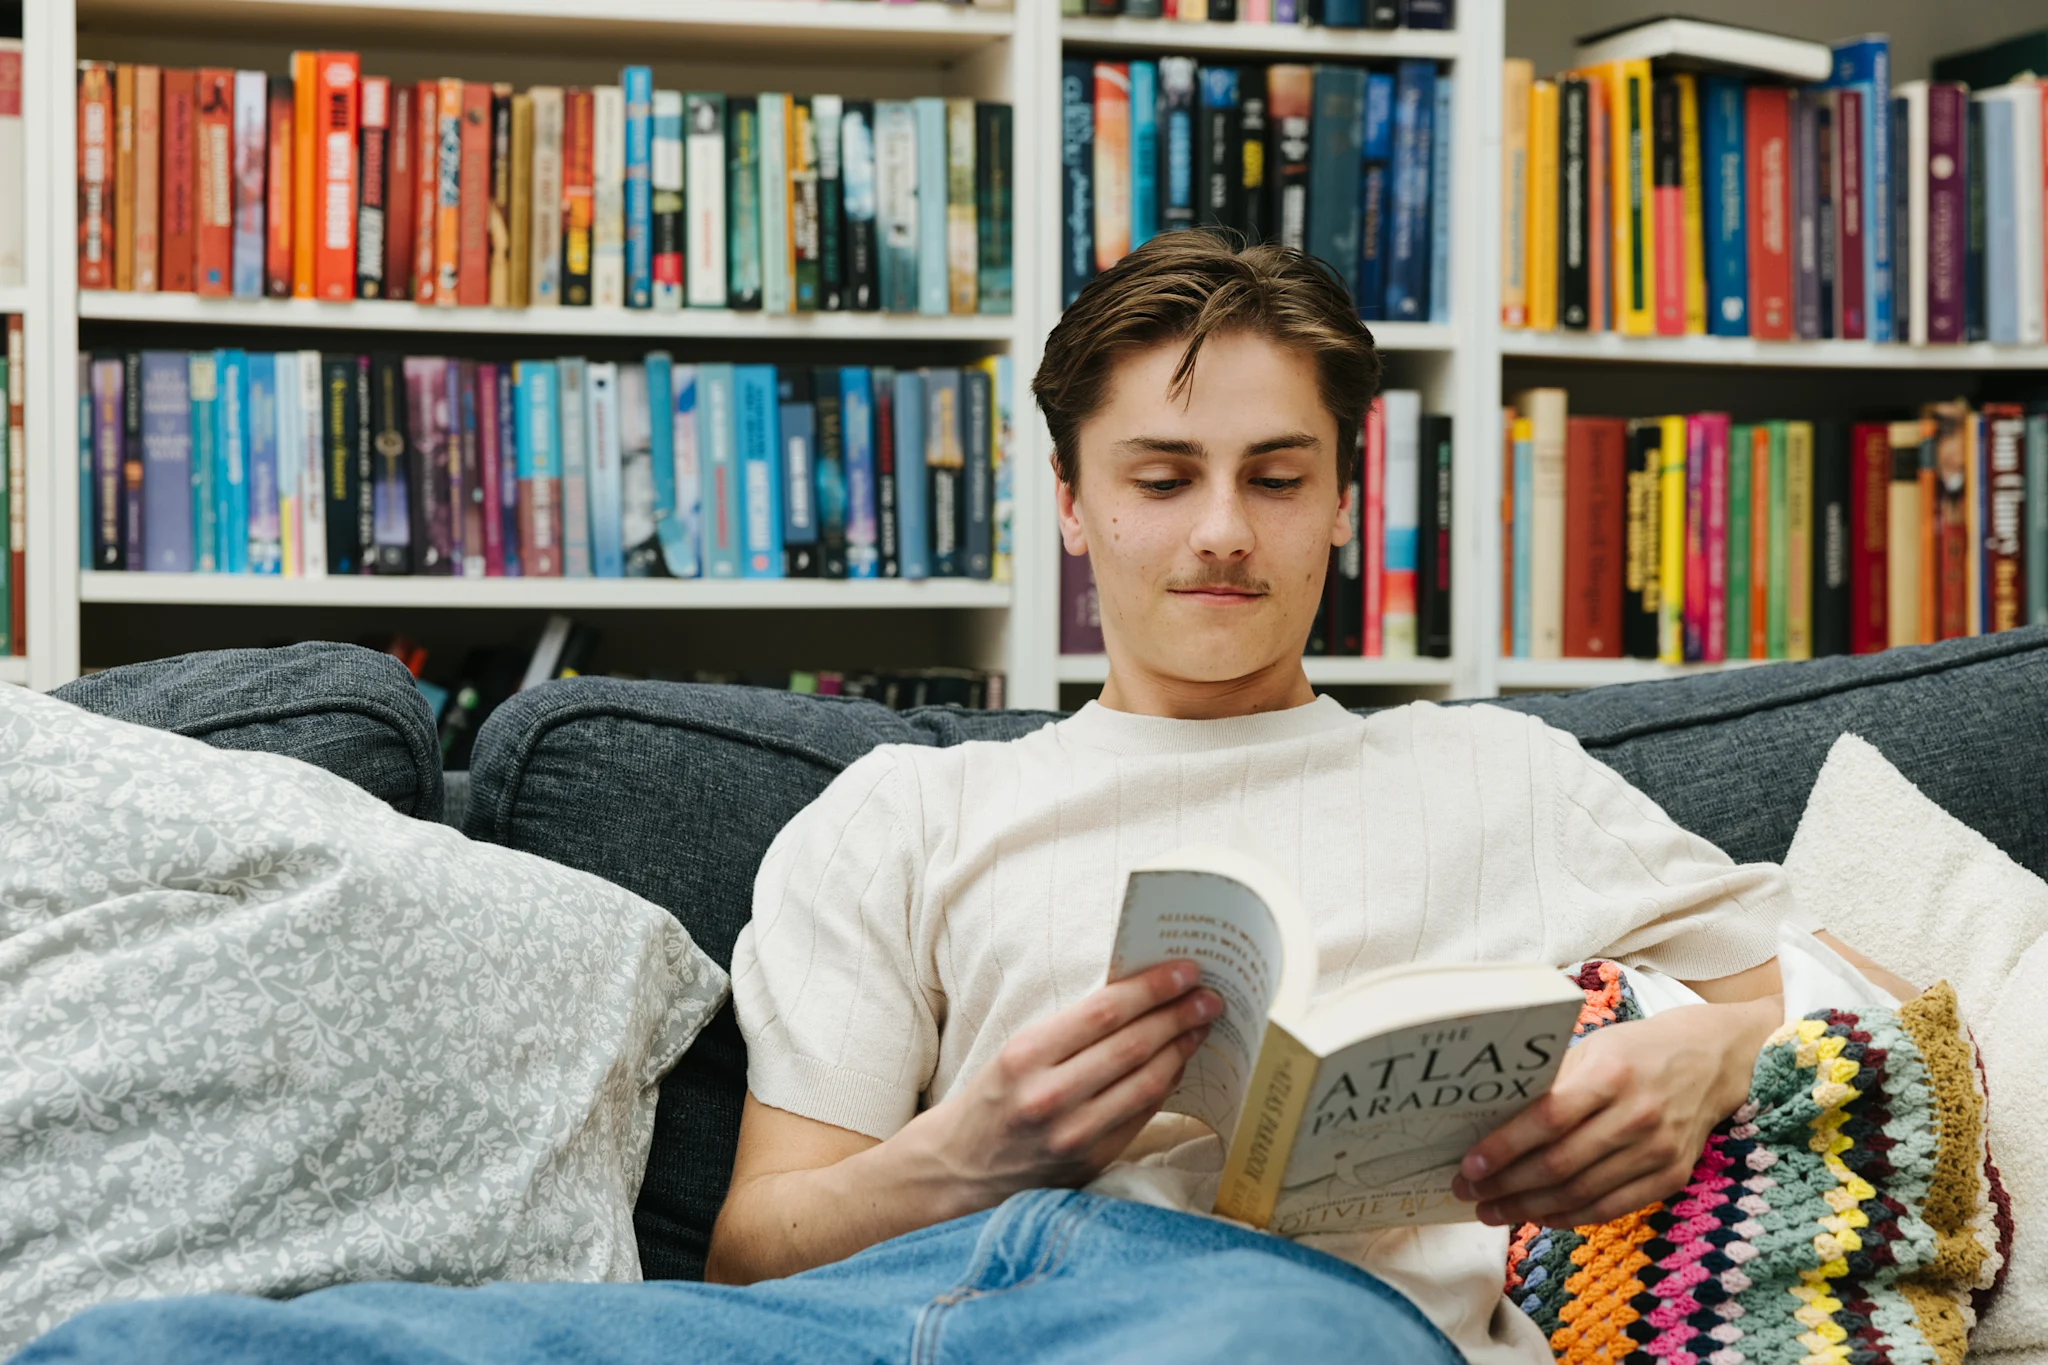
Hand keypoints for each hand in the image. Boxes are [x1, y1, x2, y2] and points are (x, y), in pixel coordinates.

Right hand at [894, 960, 1219, 1215]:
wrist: (960, 1169)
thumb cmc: (994, 1098)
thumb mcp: (1018, 1052)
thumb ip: (1072, 1030)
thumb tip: (1138, 996)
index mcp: (1024, 1056)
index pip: (1103, 1012)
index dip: (1151, 989)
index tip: (1184, 972)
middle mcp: (1048, 1096)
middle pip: (1132, 1046)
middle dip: (1178, 1016)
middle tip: (1208, 996)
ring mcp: (1072, 1134)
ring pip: (1145, 1082)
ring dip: (1181, 1050)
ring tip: (1201, 1026)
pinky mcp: (1090, 1161)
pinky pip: (1140, 1115)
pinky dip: (1165, 1085)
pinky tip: (1178, 1063)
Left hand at [1450, 997, 1778, 1228]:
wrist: (1709, 1061)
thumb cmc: (1635, 1052)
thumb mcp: (1591, 1049)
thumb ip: (1550, 1083)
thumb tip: (1490, 1118)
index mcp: (1611, 1074)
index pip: (1547, 1120)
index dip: (1504, 1147)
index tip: (1469, 1164)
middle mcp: (1637, 1115)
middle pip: (1559, 1163)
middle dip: (1506, 1185)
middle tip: (1469, 1192)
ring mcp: (1657, 1150)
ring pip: (1581, 1193)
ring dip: (1529, 1208)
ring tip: (1492, 1211)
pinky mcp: (1671, 1176)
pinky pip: (1610, 1208)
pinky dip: (1569, 1217)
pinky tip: (1538, 1216)